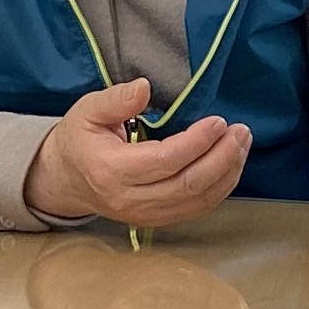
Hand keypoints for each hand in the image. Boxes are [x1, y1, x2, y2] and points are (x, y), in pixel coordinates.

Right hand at [22, 79, 250, 227]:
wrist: (67, 180)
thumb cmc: (80, 140)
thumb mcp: (87, 111)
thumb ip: (116, 99)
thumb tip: (144, 87)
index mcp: (110, 170)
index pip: (164, 160)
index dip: (197, 142)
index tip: (218, 121)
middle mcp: (130, 199)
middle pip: (188, 184)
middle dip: (222, 158)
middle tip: (241, 131)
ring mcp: (145, 214)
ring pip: (197, 200)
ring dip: (227, 172)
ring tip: (242, 143)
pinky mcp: (157, 220)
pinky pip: (197, 208)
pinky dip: (220, 188)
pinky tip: (231, 165)